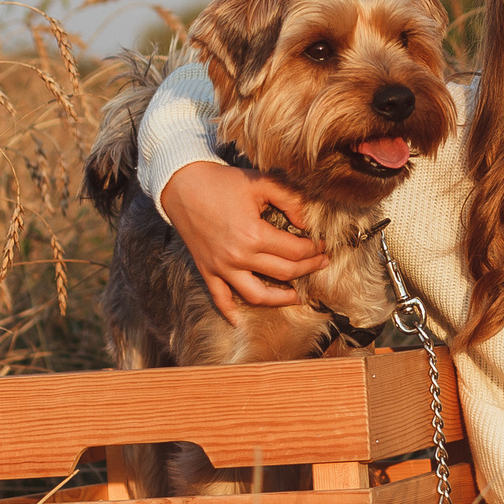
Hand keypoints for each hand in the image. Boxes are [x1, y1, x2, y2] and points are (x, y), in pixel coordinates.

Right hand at [157, 161, 328, 323]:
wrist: (181, 184)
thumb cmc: (222, 182)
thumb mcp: (261, 182)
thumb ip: (290, 199)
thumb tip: (306, 221)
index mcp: (254, 234)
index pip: (295, 251)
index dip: (314, 249)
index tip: (322, 245)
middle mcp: (239, 256)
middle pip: (284, 273)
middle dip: (308, 269)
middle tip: (321, 263)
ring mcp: (221, 267)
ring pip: (257, 295)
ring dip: (280, 299)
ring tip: (295, 296)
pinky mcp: (207, 270)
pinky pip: (220, 298)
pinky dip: (230, 312)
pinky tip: (241, 321)